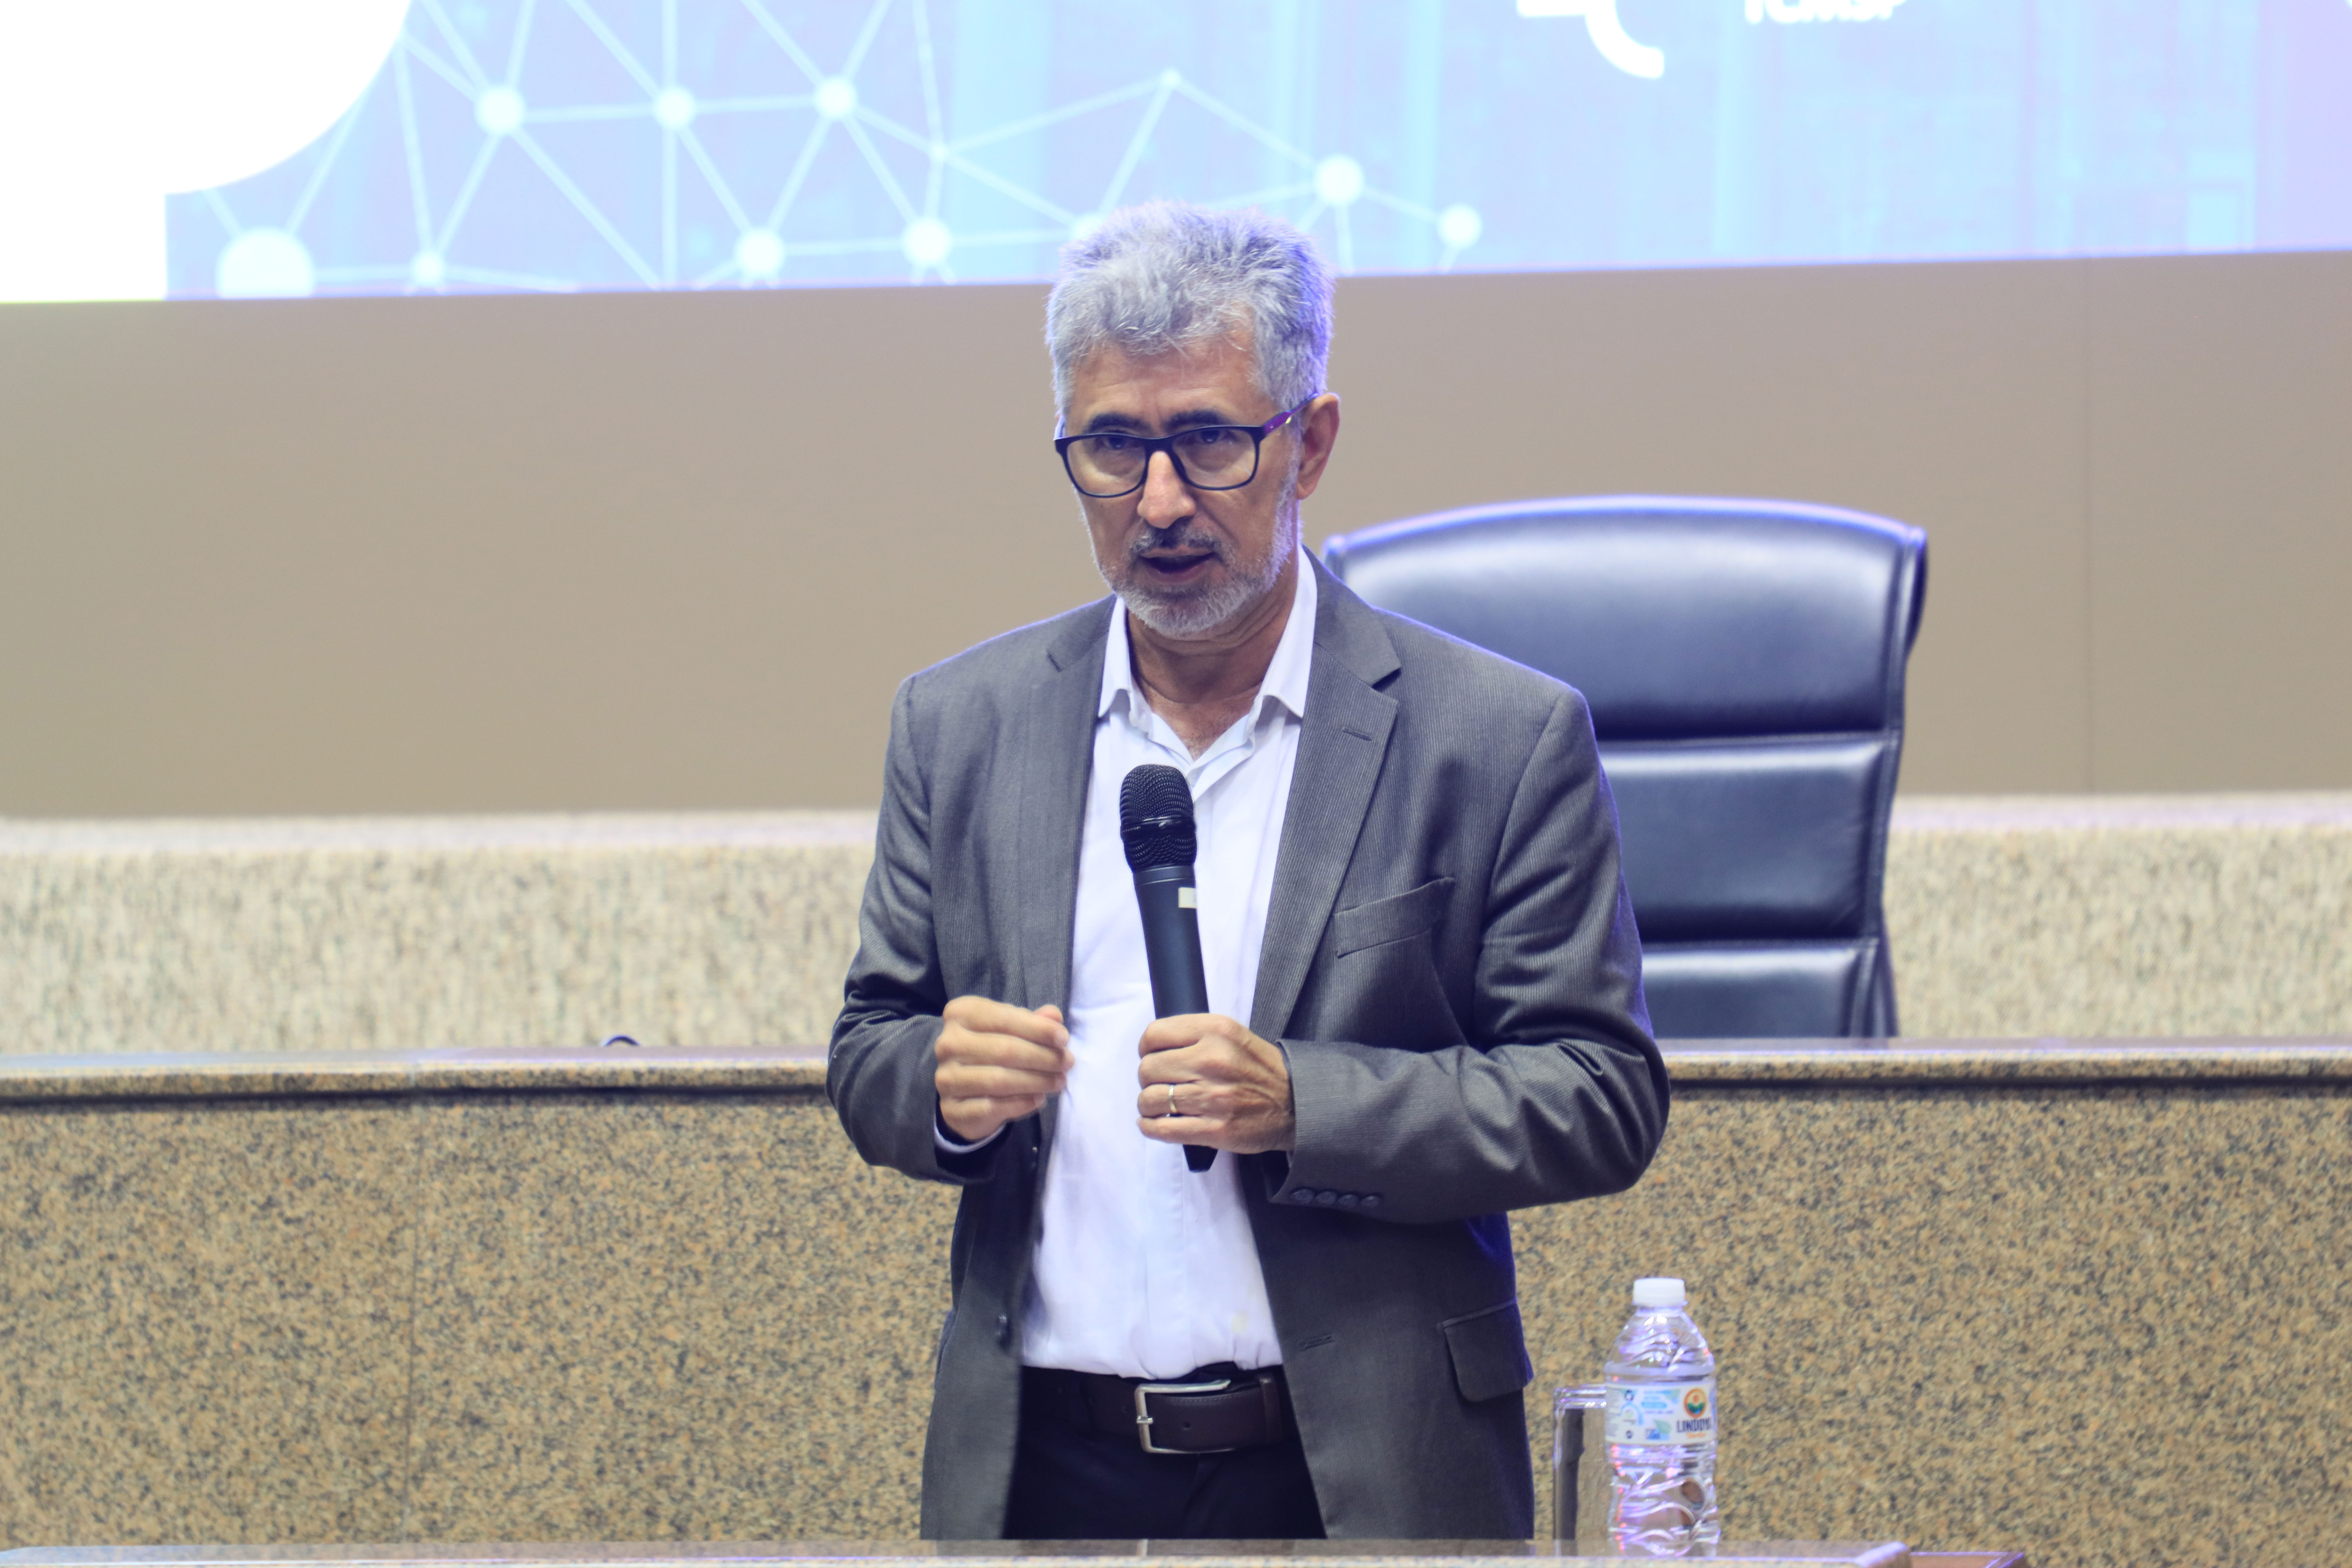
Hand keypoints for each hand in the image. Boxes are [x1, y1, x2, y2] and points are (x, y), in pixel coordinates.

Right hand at [935, 997, 1071, 1143]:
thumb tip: (1054, 1016)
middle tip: (1067, 1063)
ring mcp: (947, 1078)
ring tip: (1059, 1081)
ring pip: (1000, 1080)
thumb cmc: (992, 1052)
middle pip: (1005, 1050)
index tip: (1064, 1038)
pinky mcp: (952, 1108)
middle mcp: (948, 1044)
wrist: (962, 1093)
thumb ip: (1032, 1021)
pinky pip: (993, 1107)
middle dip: (1043, 1057)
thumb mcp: (1011, 1029)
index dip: (1038, 1029)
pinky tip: (1039, 1099)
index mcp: (961, 1014)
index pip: (1004, 1018)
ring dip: (1037, 1081)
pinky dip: (1021, 1103)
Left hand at [1135, 1014, 1295, 1153]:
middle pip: (1147, 1069)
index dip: (1146, 1049)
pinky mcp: (1214, 1130)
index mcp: (1216, 1031)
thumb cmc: (1259, 1070)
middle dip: (1148, 1079)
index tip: (1153, 1057)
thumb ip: (1195, 1035)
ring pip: (1151, 1100)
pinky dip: (1151, 1128)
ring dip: (1149, 1105)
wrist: (1296, 1105)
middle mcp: (1212, 1061)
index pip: (1154, 1035)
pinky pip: (1163, 1130)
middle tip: (1161, 1084)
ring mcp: (1213, 1097)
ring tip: (1160, 1106)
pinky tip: (1154, 1124)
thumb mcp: (1232, 1034)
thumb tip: (1153, 1048)